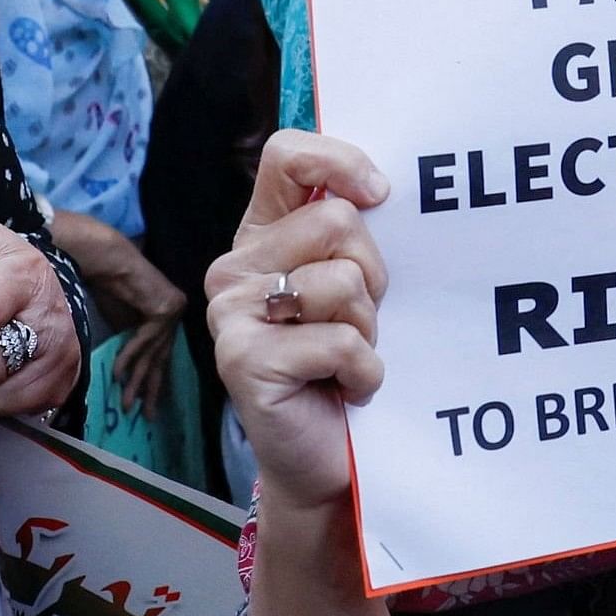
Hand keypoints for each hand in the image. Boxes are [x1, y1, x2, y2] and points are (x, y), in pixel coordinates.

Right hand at [207, 132, 391, 510]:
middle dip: (373, 275)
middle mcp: (235, 268)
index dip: (340, 161)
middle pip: (337, 220)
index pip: (286, 156)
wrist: (326, 459)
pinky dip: (363, 371)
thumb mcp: (355, 287)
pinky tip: (345, 391)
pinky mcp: (243, 360)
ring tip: (346, 359)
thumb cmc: (346, 365)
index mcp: (261, 237)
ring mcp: (232, 313)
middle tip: (358, 322)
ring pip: (343, 281)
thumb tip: (383, 186)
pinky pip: (340, 341)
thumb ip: (352, 234)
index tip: (380, 195)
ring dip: (367, 328)